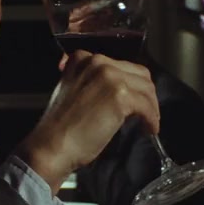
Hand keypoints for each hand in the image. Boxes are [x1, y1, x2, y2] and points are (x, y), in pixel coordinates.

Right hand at [18, 50, 159, 193]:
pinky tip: (149, 129)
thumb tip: (115, 92)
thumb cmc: (60, 128)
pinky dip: (151, 119)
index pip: (119, 65)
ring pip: (146, 88)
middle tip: (146, 112)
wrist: (51, 146)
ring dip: (151, 106)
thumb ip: (90, 83)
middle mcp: (98, 62)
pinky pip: (146, 106)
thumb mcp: (70, 91)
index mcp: (83, 59)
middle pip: (137, 73)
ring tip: (148, 122)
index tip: (134, 99)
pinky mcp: (120, 96)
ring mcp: (110, 77)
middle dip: (145, 93)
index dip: (130, 83)